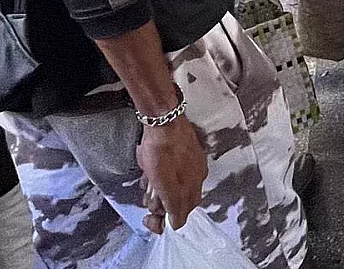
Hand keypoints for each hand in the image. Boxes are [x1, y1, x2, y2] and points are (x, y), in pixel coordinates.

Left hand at [137, 115, 206, 233]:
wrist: (164, 120)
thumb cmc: (162, 148)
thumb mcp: (164, 185)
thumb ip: (173, 206)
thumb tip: (176, 223)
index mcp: (193, 186)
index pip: (181, 215)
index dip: (164, 221)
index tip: (151, 220)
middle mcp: (195, 176)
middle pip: (177, 202)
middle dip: (160, 205)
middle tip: (149, 198)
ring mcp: (190, 163)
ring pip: (174, 186)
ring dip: (159, 189)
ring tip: (148, 182)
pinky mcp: (183, 152)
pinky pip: (172, 171)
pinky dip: (161, 175)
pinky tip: (151, 170)